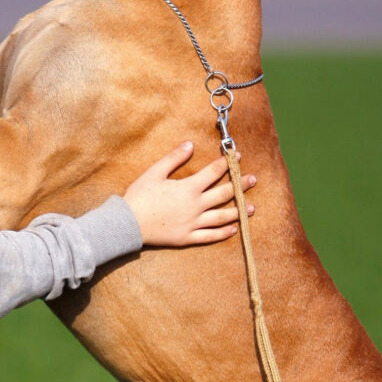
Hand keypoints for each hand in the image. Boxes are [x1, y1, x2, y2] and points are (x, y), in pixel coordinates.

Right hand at [122, 140, 256, 248]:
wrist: (128, 224)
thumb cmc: (139, 196)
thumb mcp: (155, 172)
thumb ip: (174, 158)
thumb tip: (190, 144)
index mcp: (189, 188)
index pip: (214, 172)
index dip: (227, 163)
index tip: (237, 156)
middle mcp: (196, 206)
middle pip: (224, 194)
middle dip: (240, 185)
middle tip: (253, 179)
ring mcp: (193, 223)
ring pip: (222, 217)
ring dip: (239, 211)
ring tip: (252, 207)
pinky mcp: (187, 237)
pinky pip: (210, 236)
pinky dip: (224, 233)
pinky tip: (234, 228)